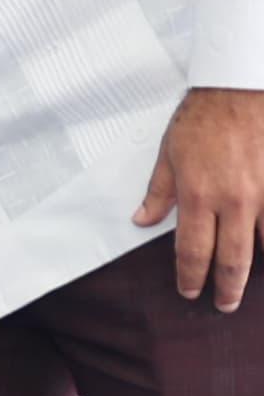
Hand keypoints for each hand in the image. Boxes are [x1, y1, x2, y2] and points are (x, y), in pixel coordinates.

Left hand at [138, 85, 263, 309]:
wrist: (239, 89)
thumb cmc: (202, 119)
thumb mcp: (168, 155)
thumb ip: (158, 193)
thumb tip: (143, 221)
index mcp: (198, 196)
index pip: (193, 251)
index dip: (190, 277)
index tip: (190, 291)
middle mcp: (234, 202)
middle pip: (233, 260)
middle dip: (228, 288)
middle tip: (225, 305)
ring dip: (258, 266)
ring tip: (250, 282)